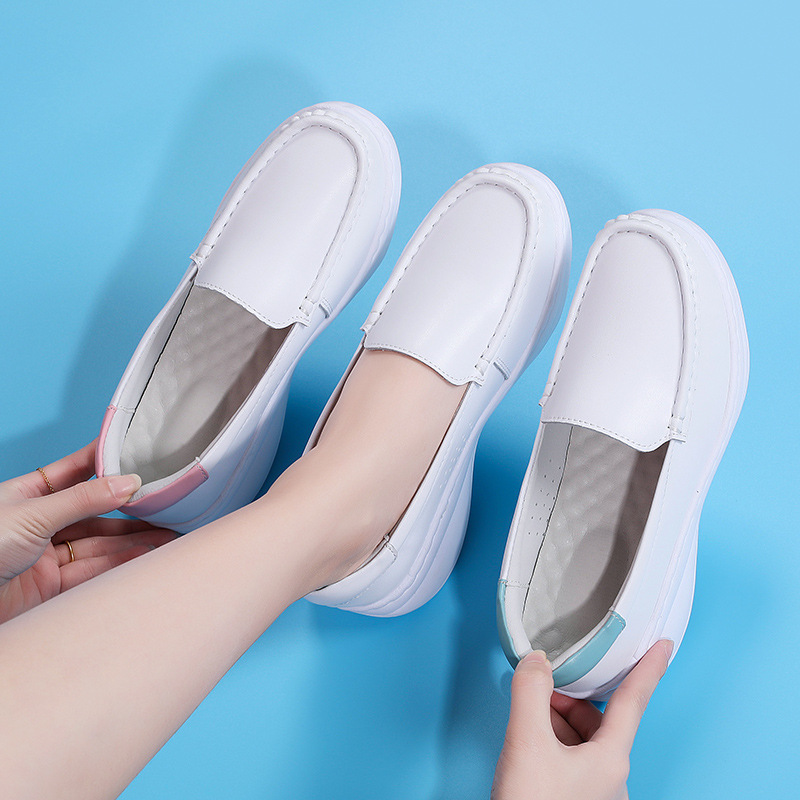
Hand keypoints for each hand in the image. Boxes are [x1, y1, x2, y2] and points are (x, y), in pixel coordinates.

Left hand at [0, 440, 175, 622]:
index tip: (141, 453)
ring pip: (99, 543)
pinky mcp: (50, 588)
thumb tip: (128, 481)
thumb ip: (82, 499)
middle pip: (94, 511)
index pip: (75, 470)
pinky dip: (120, 565)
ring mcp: (45, 556)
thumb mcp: (33, 514)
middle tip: (167, 504)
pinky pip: (92, 572)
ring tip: (168, 534)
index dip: (107, 462)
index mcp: (27, 494)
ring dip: (133, 540)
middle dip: (130, 509)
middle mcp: (39, 523)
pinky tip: (144, 556)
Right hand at [492, 641, 671, 799]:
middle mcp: (610, 777)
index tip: (665, 647)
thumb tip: (537, 661)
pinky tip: (531, 746)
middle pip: (597, 721)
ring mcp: (596, 794)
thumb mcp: (527, 743)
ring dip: (556, 722)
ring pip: (582, 742)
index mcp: (610, 759)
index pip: (633, 701)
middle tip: (538, 692)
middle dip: (568, 700)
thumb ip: (531, 693)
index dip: (649, 669)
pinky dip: (553, 744)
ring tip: (528, 720)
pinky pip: (572, 762)